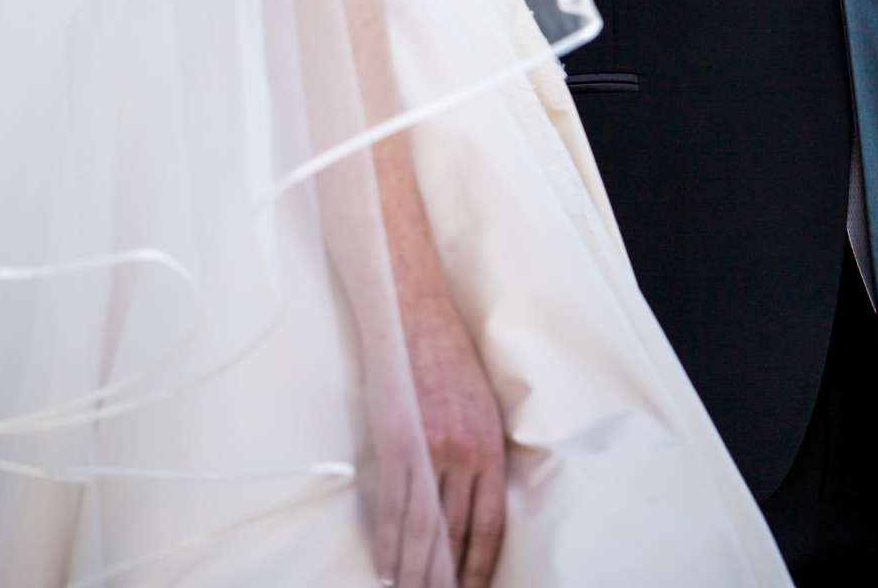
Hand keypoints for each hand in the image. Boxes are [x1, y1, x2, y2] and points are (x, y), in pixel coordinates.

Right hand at [372, 277, 506, 587]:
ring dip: (415, 570)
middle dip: (445, 576)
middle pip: (454, 533)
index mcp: (489, 446)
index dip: (479, 564)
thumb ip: (481, 453)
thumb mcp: (481, 404)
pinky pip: (393, 508)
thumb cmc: (448, 357)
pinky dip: (389, 544)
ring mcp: (427, 450)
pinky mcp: (395, 444)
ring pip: (422, 529)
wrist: (413, 316)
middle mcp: (463, 453)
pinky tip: (387, 568)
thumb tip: (474, 502)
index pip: (489, 523)